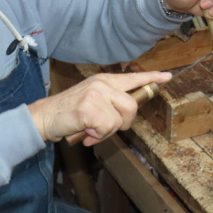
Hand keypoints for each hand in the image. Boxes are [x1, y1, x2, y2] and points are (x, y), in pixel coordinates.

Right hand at [28, 71, 171, 145]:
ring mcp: (95, 95)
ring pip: (119, 120)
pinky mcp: (89, 108)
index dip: (152, 78)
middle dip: (123, 123)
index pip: (133, 77)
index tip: (167, 77)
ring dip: (107, 132)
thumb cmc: (70, 113)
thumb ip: (111, 102)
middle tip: (105, 129)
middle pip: (132, 106)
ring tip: (92, 129)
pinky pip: (107, 127)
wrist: (45, 117)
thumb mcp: (92, 100)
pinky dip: (98, 136)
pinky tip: (86, 132)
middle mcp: (102, 84)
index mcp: (104, 80)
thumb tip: (127, 115)